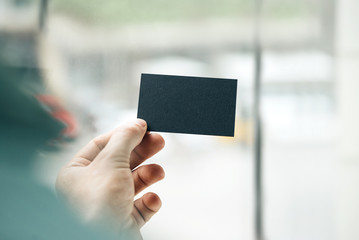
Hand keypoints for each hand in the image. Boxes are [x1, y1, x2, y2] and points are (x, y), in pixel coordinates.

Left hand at [56, 119, 164, 238]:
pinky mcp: (123, 222)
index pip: (101, 145)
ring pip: (133, 183)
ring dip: (148, 175)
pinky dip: (149, 202)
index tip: (143, 127)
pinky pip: (139, 207)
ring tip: (159, 172)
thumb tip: (137, 124)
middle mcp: (90, 189)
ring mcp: (108, 206)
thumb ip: (125, 139)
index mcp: (76, 174)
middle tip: (159, 141)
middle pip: (121, 162)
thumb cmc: (98, 207)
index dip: (123, 134)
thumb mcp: (112, 162)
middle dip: (141, 152)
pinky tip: (152, 200)